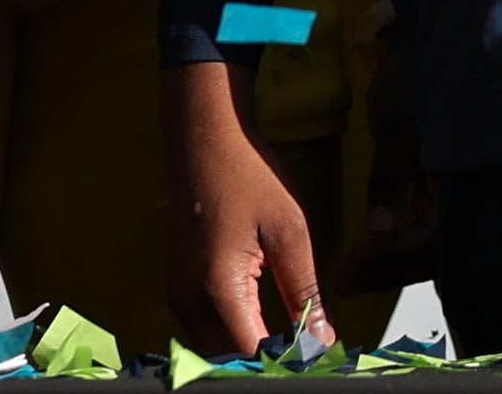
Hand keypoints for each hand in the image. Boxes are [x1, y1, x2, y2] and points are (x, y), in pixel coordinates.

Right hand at [166, 63, 330, 353]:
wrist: (204, 138)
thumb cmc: (248, 173)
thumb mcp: (291, 231)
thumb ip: (305, 292)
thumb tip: (322, 340)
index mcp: (218, 289)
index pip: (252, 355)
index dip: (286, 363)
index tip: (318, 357)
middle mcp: (189, 302)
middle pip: (228, 361)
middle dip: (267, 363)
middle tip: (308, 350)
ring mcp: (179, 296)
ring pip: (215, 351)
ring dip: (250, 353)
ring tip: (293, 343)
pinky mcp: (179, 288)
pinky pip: (206, 331)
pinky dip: (234, 337)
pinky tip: (266, 327)